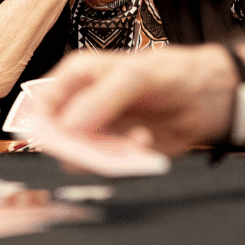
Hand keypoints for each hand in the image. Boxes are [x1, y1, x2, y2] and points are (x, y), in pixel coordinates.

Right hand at [36, 46, 235, 155]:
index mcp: (74, 78)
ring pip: (78, 158)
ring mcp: (94, 132)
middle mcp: (78, 106)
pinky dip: (122, 163)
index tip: (69, 140)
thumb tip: (67, 126)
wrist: (204, 98)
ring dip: (105, 157)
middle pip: (55, 139)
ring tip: (137, 138)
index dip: (46, 127)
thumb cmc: (168, 74)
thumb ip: (100, 98)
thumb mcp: (136, 76)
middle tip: (108, 147)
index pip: (41, 107)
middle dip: (80, 148)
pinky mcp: (112, 153)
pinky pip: (103, 169)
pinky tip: (143, 142)